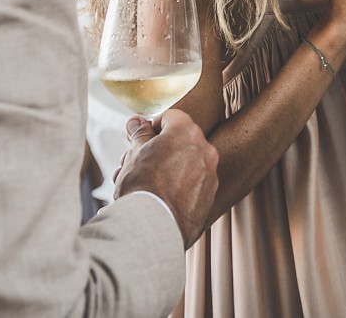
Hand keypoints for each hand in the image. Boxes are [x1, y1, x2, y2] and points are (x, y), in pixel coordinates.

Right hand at [114, 109, 218, 246]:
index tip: (143, 139)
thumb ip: (140, 134)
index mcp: (187, 133)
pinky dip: (180, 186)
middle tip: (138, 163)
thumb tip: (137, 123)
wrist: (153, 227)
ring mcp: (210, 174)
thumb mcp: (135, 154)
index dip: (154, 126)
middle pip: (180, 142)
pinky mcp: (210, 197)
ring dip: (168, 168)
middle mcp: (205, 150)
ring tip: (144, 183)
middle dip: (159, 150)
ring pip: (186, 164)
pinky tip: (160, 197)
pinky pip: (194, 184)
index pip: (172, 117)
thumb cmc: (143, 187)